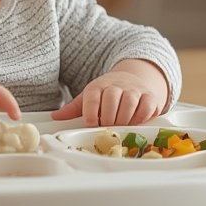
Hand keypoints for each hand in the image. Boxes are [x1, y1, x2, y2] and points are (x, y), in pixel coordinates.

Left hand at [52, 61, 167, 125]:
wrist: (133, 79)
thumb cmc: (108, 93)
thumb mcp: (89, 97)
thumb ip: (73, 109)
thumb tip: (55, 117)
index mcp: (98, 86)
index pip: (93, 96)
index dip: (91, 111)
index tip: (91, 123)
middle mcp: (117, 85)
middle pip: (112, 99)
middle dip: (108, 117)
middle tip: (107, 126)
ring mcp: (134, 90)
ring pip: (130, 103)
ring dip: (124, 118)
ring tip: (120, 126)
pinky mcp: (149, 96)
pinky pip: (146, 107)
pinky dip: (141, 117)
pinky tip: (134, 122)